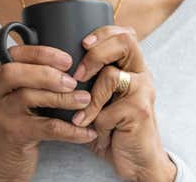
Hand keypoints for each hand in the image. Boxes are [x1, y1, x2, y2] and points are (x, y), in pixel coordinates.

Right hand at [0, 44, 96, 180]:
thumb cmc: (17, 120)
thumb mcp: (17, 96)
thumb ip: (35, 78)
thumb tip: (75, 63)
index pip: (15, 54)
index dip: (42, 53)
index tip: (67, 60)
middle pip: (15, 73)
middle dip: (48, 73)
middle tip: (73, 82)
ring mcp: (1, 115)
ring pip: (29, 97)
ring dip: (62, 98)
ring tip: (84, 100)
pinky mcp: (14, 135)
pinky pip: (46, 128)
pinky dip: (70, 130)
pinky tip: (87, 132)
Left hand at [70, 26, 176, 180]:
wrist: (138, 162)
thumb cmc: (114, 130)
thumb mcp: (103, 102)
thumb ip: (91, 83)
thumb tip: (52, 67)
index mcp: (133, 68)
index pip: (124, 34)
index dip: (103, 34)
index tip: (82, 44)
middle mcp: (142, 75)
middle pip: (125, 42)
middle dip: (96, 54)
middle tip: (79, 74)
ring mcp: (144, 91)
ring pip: (109, 76)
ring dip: (89, 100)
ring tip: (82, 118)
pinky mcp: (139, 110)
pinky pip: (106, 109)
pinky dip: (95, 123)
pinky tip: (96, 134)